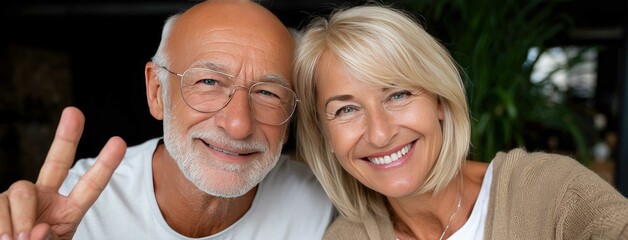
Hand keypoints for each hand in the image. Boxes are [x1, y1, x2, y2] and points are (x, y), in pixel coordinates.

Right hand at [0, 107, 125, 239]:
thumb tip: (36, 228)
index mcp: (67, 211)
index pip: (89, 186)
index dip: (104, 165)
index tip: (119, 142)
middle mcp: (44, 198)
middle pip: (57, 162)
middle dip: (66, 137)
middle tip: (74, 112)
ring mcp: (19, 199)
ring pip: (22, 190)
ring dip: (21, 218)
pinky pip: (0, 205)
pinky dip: (3, 225)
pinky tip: (5, 239)